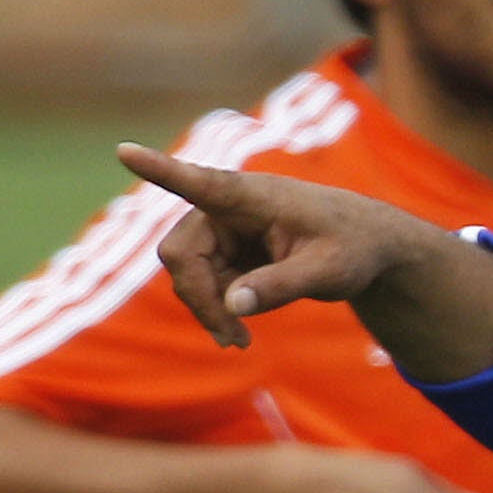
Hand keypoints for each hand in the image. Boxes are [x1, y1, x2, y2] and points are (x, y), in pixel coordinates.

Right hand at [120, 146, 492, 381]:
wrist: (367, 245)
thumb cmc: (352, 247)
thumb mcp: (327, 272)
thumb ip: (281, 287)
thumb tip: (232, 307)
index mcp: (251, 196)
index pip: (201, 182)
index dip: (160, 170)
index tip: (125, 151)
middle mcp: (226, 208)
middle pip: (179, 253)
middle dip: (197, 297)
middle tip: (231, 339)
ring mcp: (221, 229)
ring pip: (186, 274)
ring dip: (206, 310)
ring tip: (239, 341)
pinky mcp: (225, 251)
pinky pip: (202, 284)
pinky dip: (215, 310)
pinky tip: (238, 332)